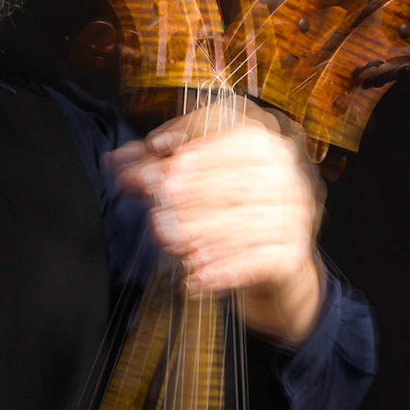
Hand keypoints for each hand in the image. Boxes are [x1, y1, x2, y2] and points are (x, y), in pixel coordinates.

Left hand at [110, 101, 325, 342]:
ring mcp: (294, 213)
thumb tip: (115, 162)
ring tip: (170, 241)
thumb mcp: (195, 183)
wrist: (273, 262)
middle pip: (238, 179)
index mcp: (266, 144)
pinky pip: (256, 262)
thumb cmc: (229, 211)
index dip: (196, 139)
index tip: (158, 150)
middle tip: (158, 204)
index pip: (236, 131)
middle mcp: (287, 174)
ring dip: (204, 232)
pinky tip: (194, 277)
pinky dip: (223, 271)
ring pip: (246, 221)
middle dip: (193, 191)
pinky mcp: (292, 254)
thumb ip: (159, 168)